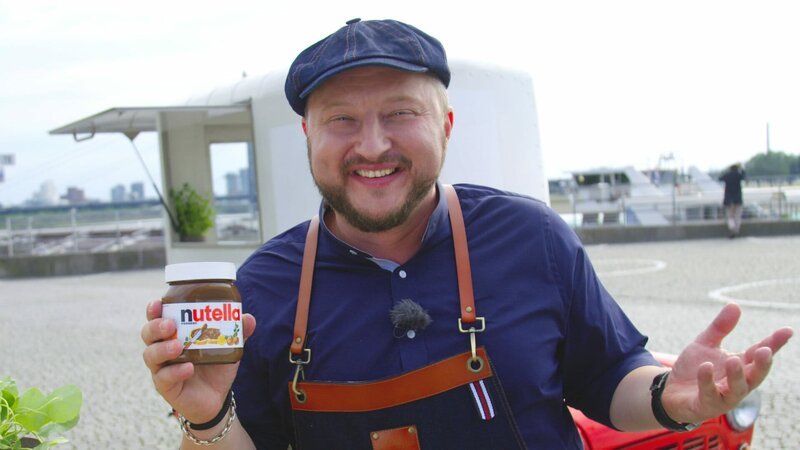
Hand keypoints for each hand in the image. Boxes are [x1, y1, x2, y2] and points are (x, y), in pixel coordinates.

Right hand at [141, 299, 256, 422]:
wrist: (216, 397)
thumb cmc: (214, 366)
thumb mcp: (228, 347)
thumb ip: (238, 333)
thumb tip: (248, 318)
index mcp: (173, 334)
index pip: (157, 318)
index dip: (154, 310)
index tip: (159, 302)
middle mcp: (163, 349)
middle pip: (148, 334)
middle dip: (156, 327)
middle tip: (170, 325)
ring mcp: (162, 368)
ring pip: (151, 355)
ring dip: (163, 349)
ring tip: (178, 346)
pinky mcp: (166, 387)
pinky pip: (164, 378)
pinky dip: (175, 372)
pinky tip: (188, 368)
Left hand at [662, 303, 792, 423]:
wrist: (670, 392)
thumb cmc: (694, 369)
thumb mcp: (705, 344)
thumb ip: (720, 328)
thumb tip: (735, 304)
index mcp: (740, 365)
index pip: (759, 353)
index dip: (774, 343)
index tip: (787, 331)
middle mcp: (737, 383)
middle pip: (755, 375)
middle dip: (762, 365)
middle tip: (765, 351)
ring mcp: (723, 397)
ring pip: (737, 389)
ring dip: (736, 375)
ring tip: (734, 360)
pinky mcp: (706, 405)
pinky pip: (709, 394)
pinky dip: (707, 381)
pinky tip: (705, 367)